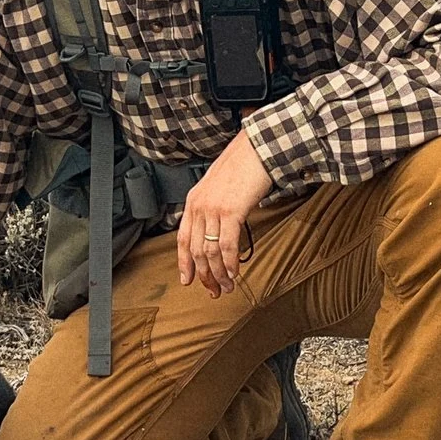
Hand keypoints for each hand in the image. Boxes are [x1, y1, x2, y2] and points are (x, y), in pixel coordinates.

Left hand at [175, 131, 271, 297]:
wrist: (257, 148)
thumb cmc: (242, 166)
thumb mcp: (217, 186)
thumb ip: (212, 207)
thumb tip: (217, 230)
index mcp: (193, 201)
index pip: (183, 239)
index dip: (185, 262)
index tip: (188, 280)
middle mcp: (199, 206)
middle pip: (197, 250)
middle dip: (205, 275)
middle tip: (214, 290)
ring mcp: (213, 209)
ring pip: (211, 251)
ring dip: (219, 273)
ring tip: (227, 286)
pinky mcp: (231, 211)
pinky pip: (228, 245)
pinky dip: (230, 263)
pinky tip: (235, 273)